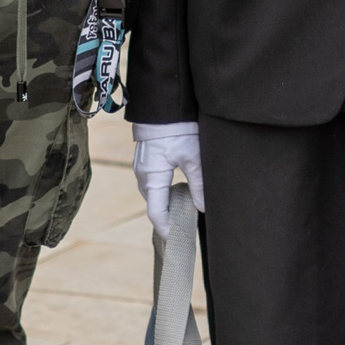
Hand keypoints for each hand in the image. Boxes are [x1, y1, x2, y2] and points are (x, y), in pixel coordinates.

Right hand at [132, 121, 204, 238]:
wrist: (162, 102)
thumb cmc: (177, 128)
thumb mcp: (193, 157)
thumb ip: (198, 185)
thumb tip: (203, 208)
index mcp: (153, 177)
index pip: (156, 214)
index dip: (167, 230)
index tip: (177, 241)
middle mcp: (143, 175)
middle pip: (154, 205)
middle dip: (167, 219)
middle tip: (185, 229)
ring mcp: (141, 166)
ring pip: (152, 193)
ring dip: (165, 204)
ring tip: (183, 212)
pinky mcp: (144, 159)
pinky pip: (151, 182)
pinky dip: (162, 191)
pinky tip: (177, 190)